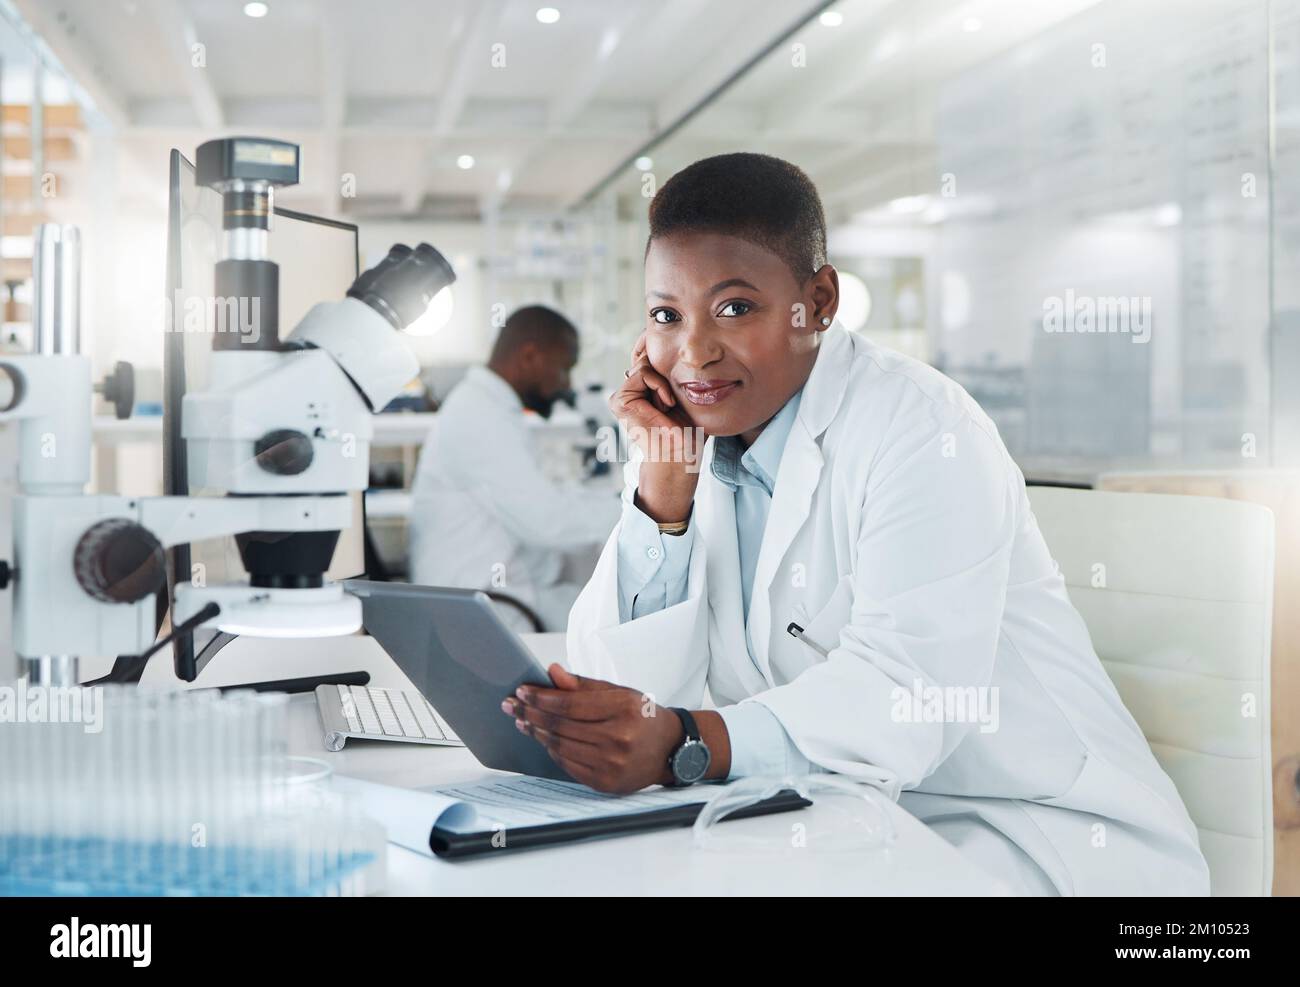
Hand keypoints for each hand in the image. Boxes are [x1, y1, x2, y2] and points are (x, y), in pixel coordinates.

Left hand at [502, 664, 681, 793]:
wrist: (670, 750)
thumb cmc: (644, 717)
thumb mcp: (620, 692)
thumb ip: (584, 685)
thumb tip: (552, 673)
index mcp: (624, 709)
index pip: (570, 704)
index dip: (541, 698)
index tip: (523, 691)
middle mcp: (619, 738)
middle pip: (561, 725)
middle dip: (531, 713)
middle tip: (512, 704)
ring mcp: (612, 764)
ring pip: (560, 746)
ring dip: (537, 732)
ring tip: (523, 721)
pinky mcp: (605, 783)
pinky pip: (568, 764)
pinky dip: (552, 750)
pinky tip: (542, 738)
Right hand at [609, 334, 700, 522]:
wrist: (681, 457)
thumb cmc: (689, 434)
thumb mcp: (686, 398)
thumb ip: (676, 376)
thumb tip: (678, 350)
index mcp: (644, 391)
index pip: (651, 358)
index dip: (663, 358)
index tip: (676, 377)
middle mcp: (632, 392)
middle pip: (648, 358)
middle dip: (665, 372)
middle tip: (673, 401)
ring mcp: (623, 396)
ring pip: (645, 364)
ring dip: (664, 383)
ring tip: (669, 406)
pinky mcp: (620, 400)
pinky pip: (642, 373)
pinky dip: (659, 386)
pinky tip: (666, 405)